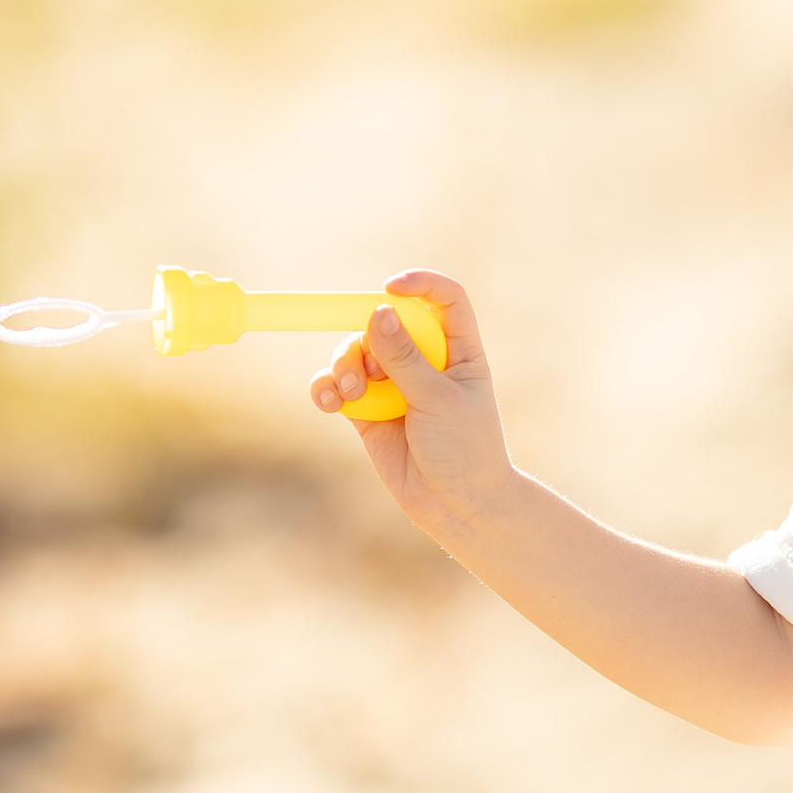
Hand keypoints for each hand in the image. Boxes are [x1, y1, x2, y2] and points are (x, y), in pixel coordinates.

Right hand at [308, 270, 518, 536]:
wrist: (456, 507)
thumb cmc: (465, 450)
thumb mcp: (438, 400)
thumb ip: (405, 359)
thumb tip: (378, 312)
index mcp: (458, 349)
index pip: (444, 299)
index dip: (419, 284)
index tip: (390, 287)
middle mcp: (425, 360)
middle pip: (384, 322)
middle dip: (366, 339)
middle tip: (367, 370)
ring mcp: (394, 385)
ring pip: (355, 352)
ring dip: (343, 366)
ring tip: (349, 394)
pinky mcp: (368, 411)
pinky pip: (337, 386)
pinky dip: (327, 388)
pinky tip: (327, 402)